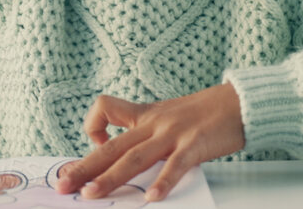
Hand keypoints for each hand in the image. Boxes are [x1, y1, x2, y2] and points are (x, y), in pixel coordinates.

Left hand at [56, 84, 245, 202]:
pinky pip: (175, 166)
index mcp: (145, 115)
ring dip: (110, 178)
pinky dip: (162, 183)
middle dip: (85, 166)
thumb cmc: (206, 113)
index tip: (95, 144)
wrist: (239, 102)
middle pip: (112, 145)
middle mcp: (154, 123)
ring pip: (134, 157)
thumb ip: (147, 135)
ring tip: (91, 195)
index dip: (93, 127)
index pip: (105, 109)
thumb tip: (128, 163)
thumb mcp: (169, 117)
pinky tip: (152, 199)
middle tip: (63, 184)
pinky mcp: (195, 145)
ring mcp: (173, 134)